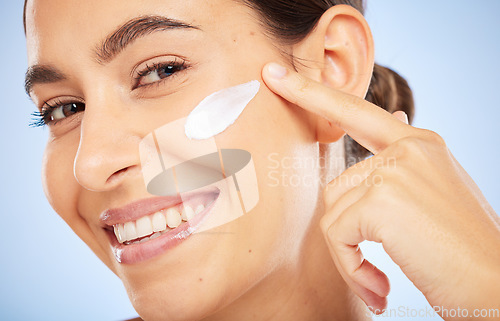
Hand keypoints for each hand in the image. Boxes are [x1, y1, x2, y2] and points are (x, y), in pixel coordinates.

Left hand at [262, 63, 499, 319]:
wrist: (496, 287)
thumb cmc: (462, 249)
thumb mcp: (436, 189)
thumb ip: (405, 158)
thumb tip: (395, 115)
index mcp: (418, 143)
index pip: (354, 110)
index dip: (312, 93)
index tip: (276, 75)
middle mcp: (408, 147)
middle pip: (338, 185)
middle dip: (347, 230)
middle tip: (370, 272)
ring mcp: (395, 169)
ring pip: (334, 212)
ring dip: (350, 253)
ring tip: (380, 281)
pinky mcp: (382, 199)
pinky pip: (337, 235)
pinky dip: (351, 268)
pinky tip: (379, 287)